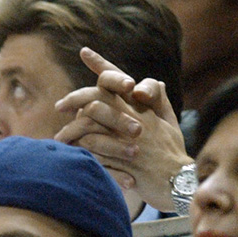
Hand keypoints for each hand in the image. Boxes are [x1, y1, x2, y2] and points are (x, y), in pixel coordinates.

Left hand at [54, 48, 190, 215]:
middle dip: (74, 99)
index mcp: (142, 107)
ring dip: (71, 129)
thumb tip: (152, 83)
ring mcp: (126, 139)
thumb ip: (159, 101)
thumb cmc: (173, 153)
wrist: (178, 184)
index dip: (101, 63)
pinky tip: (70, 153)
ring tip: (59, 137)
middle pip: (97, 98)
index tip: (84, 52)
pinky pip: (92, 150)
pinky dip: (79, 149)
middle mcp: (132, 119)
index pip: (120, 79)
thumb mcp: (170, 122)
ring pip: (90, 124)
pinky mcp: (120, 161)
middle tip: (60, 106)